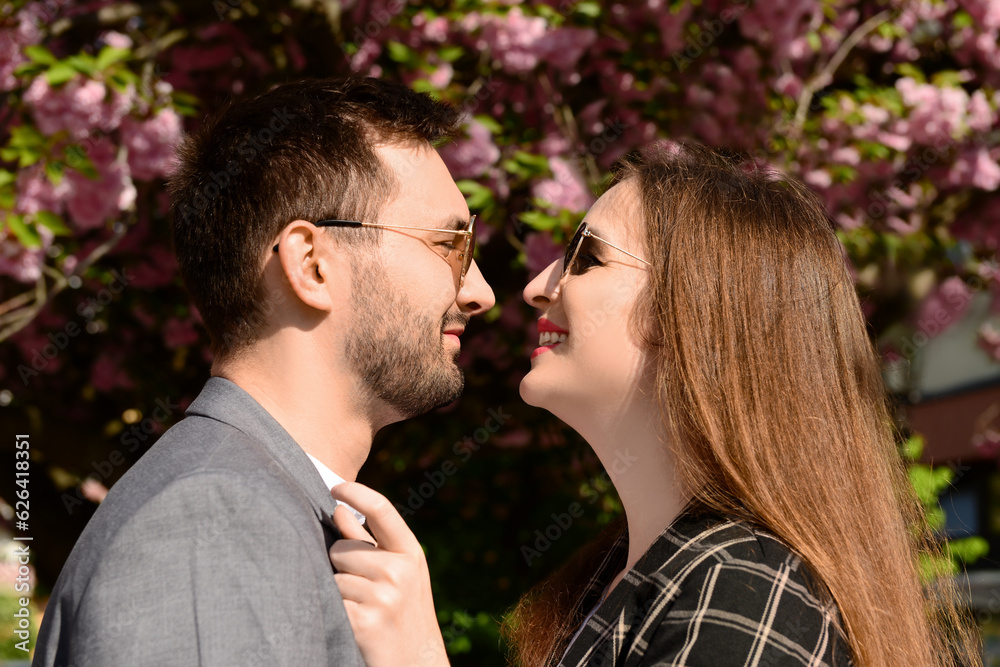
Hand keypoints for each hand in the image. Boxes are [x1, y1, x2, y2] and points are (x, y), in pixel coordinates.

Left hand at [329, 482, 449, 666]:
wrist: (416, 665)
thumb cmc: (402, 615)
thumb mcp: (397, 574)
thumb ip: (367, 542)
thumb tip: (339, 509)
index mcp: (410, 554)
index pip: (382, 509)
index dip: (356, 492)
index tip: (335, 486)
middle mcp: (400, 570)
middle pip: (342, 549)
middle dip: (342, 567)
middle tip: (364, 592)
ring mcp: (384, 596)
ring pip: (333, 577)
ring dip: (339, 594)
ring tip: (362, 611)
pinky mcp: (364, 621)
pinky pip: (331, 602)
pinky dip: (336, 613)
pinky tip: (355, 626)